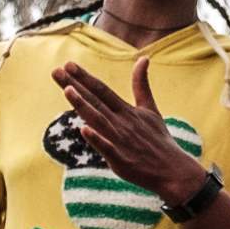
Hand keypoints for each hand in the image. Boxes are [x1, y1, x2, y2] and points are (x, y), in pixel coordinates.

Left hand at [55, 54, 210, 211]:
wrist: (173, 170)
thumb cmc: (158, 139)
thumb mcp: (150, 108)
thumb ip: (141, 85)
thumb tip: (143, 58)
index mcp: (127, 111)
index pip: (102, 90)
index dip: (84, 77)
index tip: (68, 64)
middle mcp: (122, 122)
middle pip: (95, 101)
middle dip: (75, 85)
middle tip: (56, 71)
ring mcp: (121, 141)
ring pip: (98, 120)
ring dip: (83, 105)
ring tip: (67, 90)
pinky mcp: (121, 160)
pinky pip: (107, 148)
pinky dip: (97, 139)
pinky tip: (83, 129)